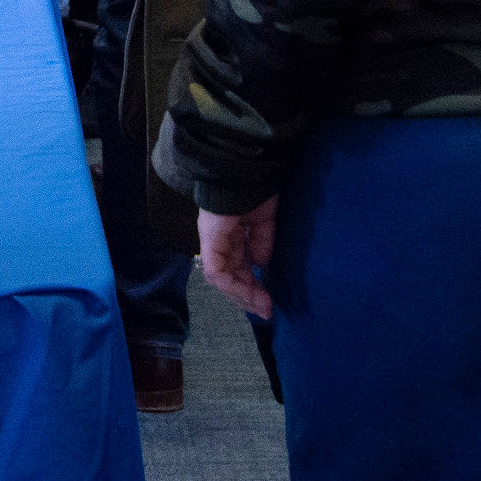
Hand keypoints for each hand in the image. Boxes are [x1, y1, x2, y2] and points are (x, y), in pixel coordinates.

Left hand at [198, 199, 277, 320]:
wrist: (245, 169)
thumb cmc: (256, 187)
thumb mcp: (264, 220)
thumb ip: (261, 241)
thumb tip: (261, 265)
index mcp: (230, 231)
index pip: (237, 264)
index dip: (253, 283)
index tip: (270, 299)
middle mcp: (218, 238)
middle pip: (230, 275)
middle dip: (248, 295)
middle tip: (267, 310)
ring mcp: (211, 240)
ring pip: (222, 278)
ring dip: (243, 295)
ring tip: (263, 307)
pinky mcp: (209, 241)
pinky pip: (217, 271)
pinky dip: (234, 286)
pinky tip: (251, 294)